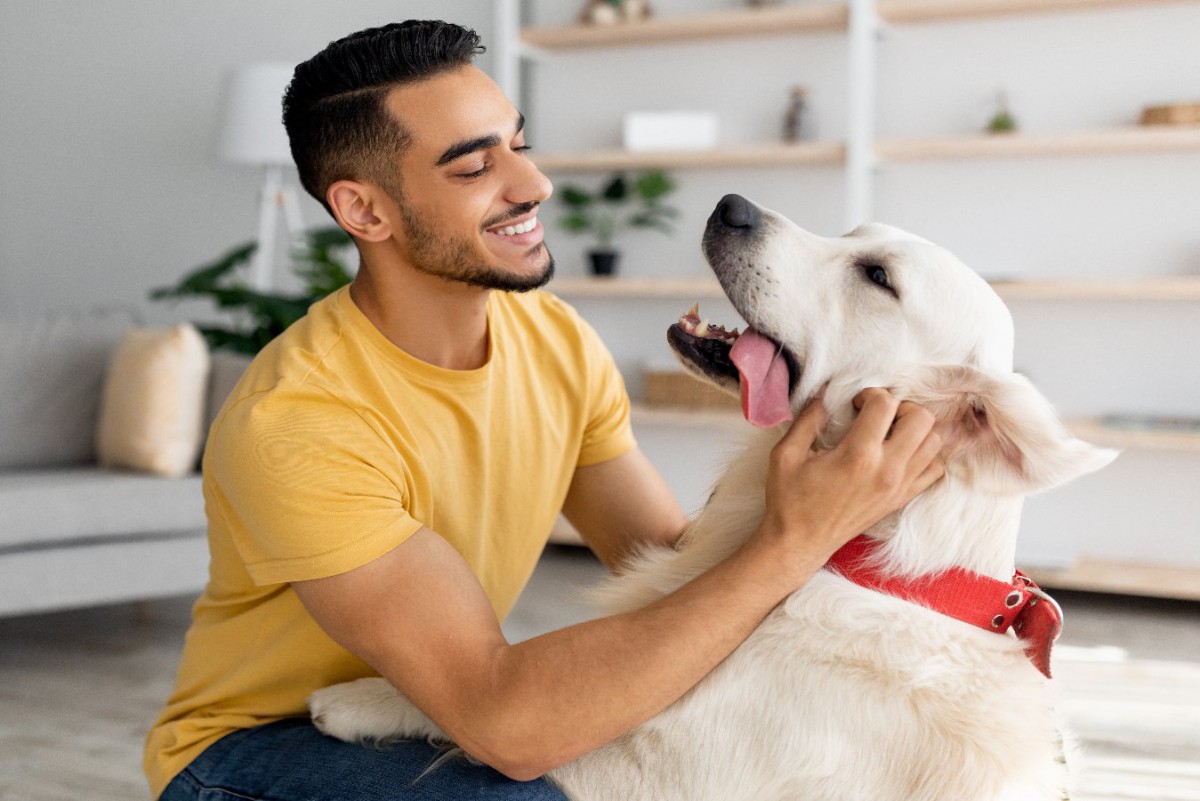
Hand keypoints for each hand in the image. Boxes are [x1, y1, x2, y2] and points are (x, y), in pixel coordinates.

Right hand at [756, 387, 943, 574]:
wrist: (799, 542)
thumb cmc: (790, 499)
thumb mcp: (786, 454)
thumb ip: (808, 419)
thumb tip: (825, 394)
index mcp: (858, 455)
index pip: (885, 404)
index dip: (870, 394)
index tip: (855, 404)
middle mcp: (887, 470)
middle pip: (921, 418)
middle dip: (901, 406)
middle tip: (878, 414)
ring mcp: (899, 486)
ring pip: (934, 442)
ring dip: (915, 429)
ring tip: (889, 432)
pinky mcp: (901, 499)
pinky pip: (935, 469)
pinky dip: (925, 455)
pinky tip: (900, 453)